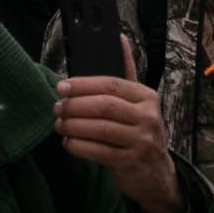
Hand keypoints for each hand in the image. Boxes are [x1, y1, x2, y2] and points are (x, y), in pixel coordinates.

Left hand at [54, 68, 181, 212]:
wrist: (156, 174)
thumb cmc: (139, 131)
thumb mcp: (138, 102)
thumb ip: (126, 73)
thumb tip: (119, 38)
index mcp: (147, 97)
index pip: (111, 84)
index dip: (83, 84)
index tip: (62, 86)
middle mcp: (147, 117)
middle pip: (104, 105)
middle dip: (75, 105)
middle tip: (57, 107)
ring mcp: (140, 141)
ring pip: (100, 129)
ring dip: (73, 126)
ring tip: (59, 124)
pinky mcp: (130, 162)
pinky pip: (98, 151)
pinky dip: (78, 146)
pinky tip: (68, 142)